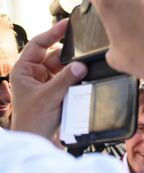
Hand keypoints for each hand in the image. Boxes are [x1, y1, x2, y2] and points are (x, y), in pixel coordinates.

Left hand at [10, 19, 86, 136]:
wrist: (36, 140)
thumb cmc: (33, 119)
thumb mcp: (49, 96)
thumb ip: (66, 79)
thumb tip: (81, 65)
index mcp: (24, 70)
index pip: (38, 44)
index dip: (52, 33)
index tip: (66, 25)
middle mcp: (34, 74)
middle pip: (54, 56)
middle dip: (68, 57)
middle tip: (82, 56)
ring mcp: (45, 83)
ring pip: (63, 69)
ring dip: (73, 71)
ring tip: (82, 74)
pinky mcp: (56, 93)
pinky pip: (68, 81)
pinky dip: (75, 81)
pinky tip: (82, 82)